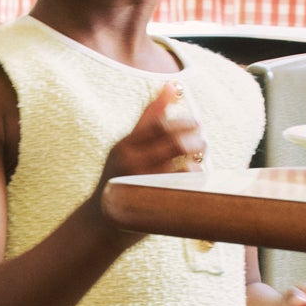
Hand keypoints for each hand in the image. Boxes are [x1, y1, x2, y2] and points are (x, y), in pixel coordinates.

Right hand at [97, 82, 205, 197]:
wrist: (102, 219)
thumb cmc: (121, 174)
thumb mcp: (129, 144)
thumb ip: (150, 116)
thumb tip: (172, 85)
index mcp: (125, 146)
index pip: (159, 125)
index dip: (183, 122)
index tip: (196, 123)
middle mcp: (131, 163)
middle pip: (173, 143)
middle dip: (194, 138)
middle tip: (202, 139)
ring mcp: (141, 183)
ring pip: (181, 167)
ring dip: (196, 158)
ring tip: (200, 155)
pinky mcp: (152, 201)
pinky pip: (182, 187)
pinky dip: (192, 178)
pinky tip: (194, 175)